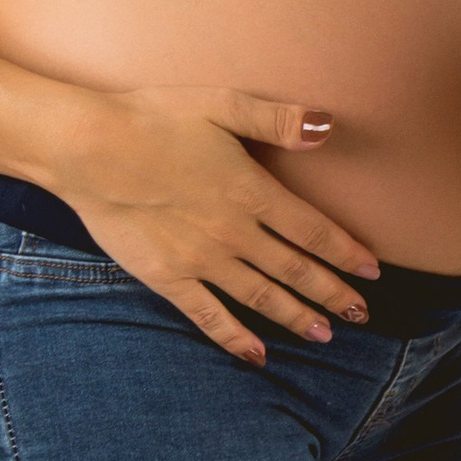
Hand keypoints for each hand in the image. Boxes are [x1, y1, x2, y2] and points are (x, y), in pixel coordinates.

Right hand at [46, 85, 380, 364]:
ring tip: (324, 335)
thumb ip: (278, 119)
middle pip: (296, 271)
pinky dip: (236, 339)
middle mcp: (235, 234)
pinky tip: (257, 357)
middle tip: (361, 314)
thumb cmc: (154, 118)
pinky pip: (210, 318)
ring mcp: (202, 261)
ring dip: (297, 318)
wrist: (89, 150)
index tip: (372, 271)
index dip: (346, 253)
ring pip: (262, 298)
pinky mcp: (169, 279)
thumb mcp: (222, 104)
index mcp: (253, 193)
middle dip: (332, 294)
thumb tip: (328, 126)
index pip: (314, 231)